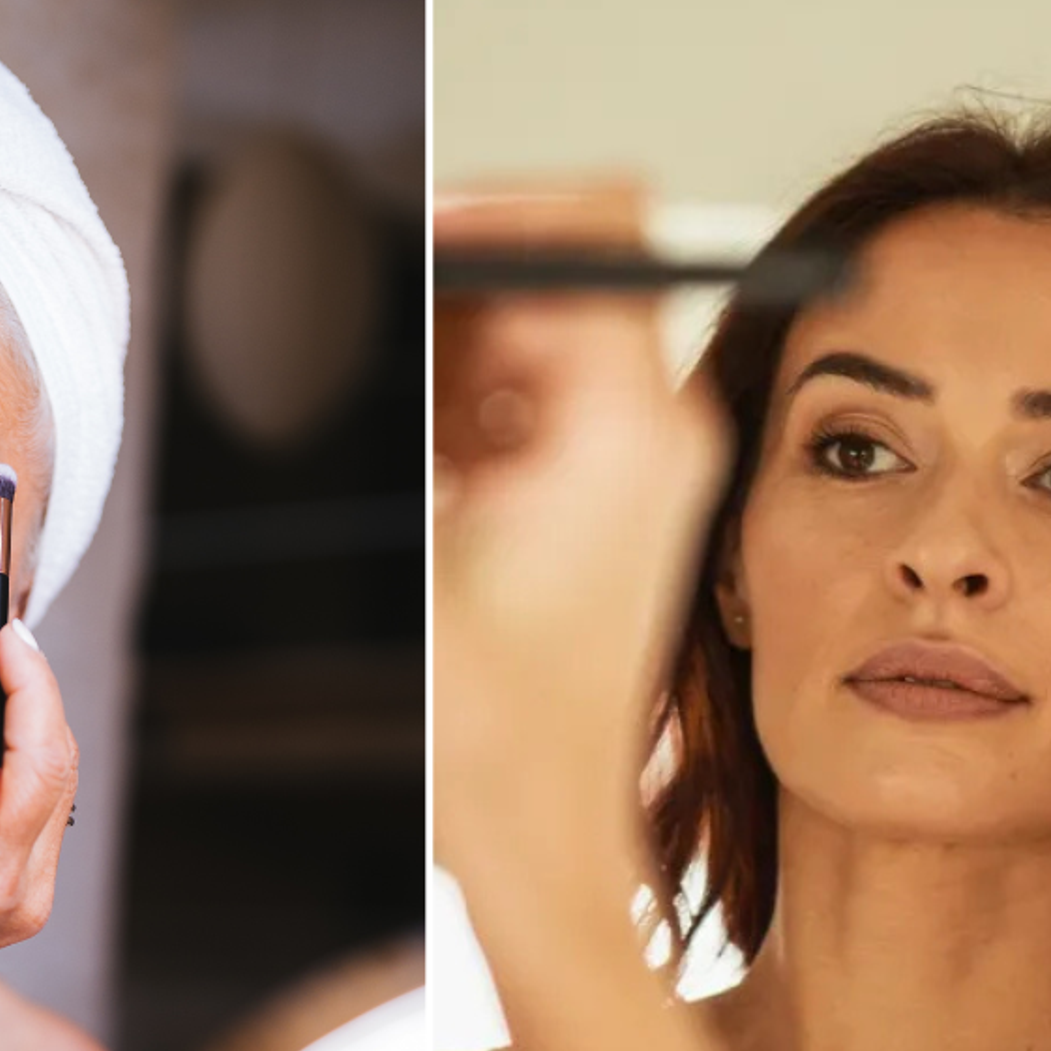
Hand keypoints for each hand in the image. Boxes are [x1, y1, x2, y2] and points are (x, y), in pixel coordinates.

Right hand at [0, 618, 79, 1044]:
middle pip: (56, 764)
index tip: (4, 630)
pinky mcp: (23, 891)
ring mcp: (32, 894)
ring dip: (13, 732)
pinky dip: (1, 771)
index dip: (29, 681)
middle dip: (27, 697)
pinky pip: (30, 810)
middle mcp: (28, 886)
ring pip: (49, 783)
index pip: (40, 753)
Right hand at [434, 187, 733, 881]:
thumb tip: (438, 255)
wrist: (535, 837)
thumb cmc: (492, 728)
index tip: (422, 238)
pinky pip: (538, 405)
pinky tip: (435, 491)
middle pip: (564, 277)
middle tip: (393, 362)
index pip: (598, 229)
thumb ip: (441, 372)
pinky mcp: (608, 503)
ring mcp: (636, 468)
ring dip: (459, 363)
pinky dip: (472, 416)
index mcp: (634, 426)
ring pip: (539, 340)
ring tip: (421, 461)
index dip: (501, 212)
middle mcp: (656, 434)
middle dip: (465, 296)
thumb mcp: (429, 531)